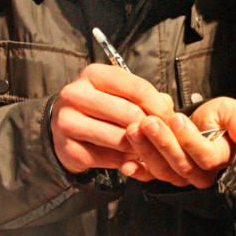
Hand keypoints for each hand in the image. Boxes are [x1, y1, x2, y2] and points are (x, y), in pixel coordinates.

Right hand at [50, 65, 174, 172]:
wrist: (65, 129)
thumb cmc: (101, 109)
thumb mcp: (121, 94)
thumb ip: (147, 98)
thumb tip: (168, 110)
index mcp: (93, 74)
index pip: (138, 88)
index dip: (159, 106)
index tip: (171, 120)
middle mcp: (75, 94)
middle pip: (130, 113)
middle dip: (151, 128)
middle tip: (161, 138)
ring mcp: (67, 122)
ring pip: (120, 138)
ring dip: (138, 147)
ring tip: (143, 147)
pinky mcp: (67, 149)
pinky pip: (109, 159)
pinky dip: (124, 161)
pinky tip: (126, 157)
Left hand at [120, 96, 235, 187]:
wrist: (200, 124)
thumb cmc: (216, 119)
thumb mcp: (231, 112)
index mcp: (218, 159)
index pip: (205, 156)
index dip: (191, 140)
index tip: (178, 119)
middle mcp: (199, 173)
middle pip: (181, 165)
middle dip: (163, 142)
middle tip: (148, 122)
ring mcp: (178, 176)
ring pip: (163, 170)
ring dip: (146, 151)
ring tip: (134, 129)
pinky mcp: (160, 174)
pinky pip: (148, 177)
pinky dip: (136, 171)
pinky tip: (126, 164)